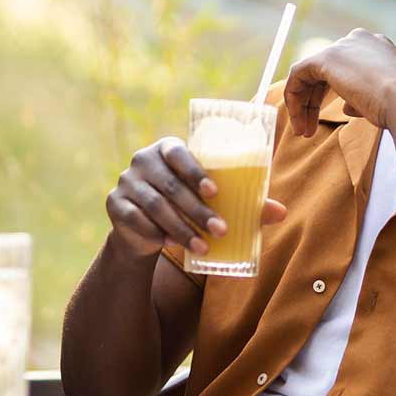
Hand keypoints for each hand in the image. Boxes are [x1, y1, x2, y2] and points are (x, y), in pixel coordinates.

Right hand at [104, 138, 287, 258]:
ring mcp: (126, 182)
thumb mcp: (211, 201)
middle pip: (171, 186)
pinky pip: (136, 221)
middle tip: (221, 230)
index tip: (215, 192)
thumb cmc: (187, 204)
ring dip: (181, 229)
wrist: (145, 228)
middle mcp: (143, 160)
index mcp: (167, 148)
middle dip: (197, 211)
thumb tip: (281, 212)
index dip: (196, 171)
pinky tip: (171, 244)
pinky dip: (156, 234)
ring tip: (203, 247)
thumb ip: (243, 202)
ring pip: (155, 207)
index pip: (179, 153)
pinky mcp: (115, 205)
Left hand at [284, 29, 395, 136]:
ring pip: (310, 73)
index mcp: (377, 46)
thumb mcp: (383, 100)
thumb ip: (361, 98)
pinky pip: (298, 74)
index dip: (331, 93)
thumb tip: (346, 107)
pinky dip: (294, 97)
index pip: (345, 67)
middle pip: (325, 70)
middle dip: (313, 101)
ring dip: (303, 104)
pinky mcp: (326, 58)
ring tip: (303, 132)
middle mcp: (359, 40)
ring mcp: (342, 46)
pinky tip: (297, 120)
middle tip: (309, 130)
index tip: (325, 118)